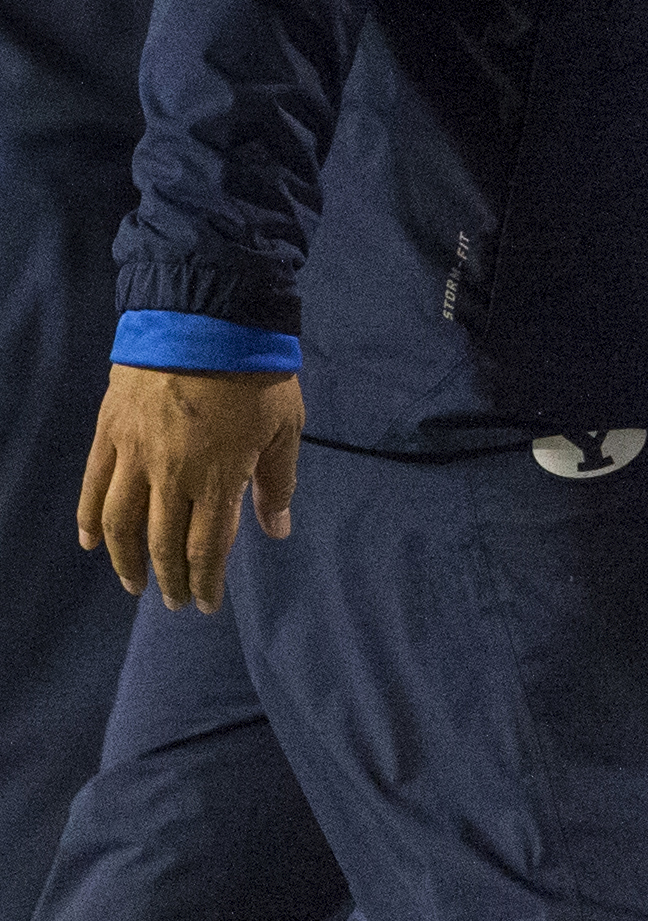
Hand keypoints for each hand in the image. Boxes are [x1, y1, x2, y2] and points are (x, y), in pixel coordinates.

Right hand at [79, 365, 302, 612]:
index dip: (206, 582)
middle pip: (164, 544)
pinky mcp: (111, 433)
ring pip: (122, 525)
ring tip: (134, 583)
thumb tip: (276, 530)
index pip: (208, 548)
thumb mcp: (284, 427)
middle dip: (170, 579)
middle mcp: (172, 476)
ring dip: (126, 561)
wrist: (210, 316)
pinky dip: (89, 520)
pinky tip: (91, 544)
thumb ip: (277, 482)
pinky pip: (93, 487)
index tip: (206, 604)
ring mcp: (135, 455)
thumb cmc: (258, 372)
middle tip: (174, 601)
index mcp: (218, 478)